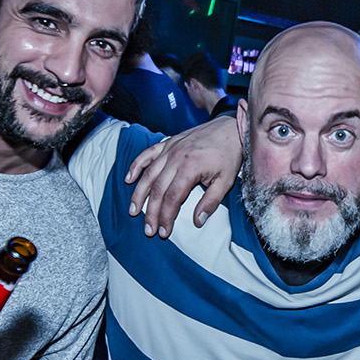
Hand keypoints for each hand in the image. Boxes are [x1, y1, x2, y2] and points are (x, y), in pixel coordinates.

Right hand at [123, 117, 244, 236]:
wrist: (231, 128)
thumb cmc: (229, 155)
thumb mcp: (226, 181)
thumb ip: (211, 202)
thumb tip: (198, 221)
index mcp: (190, 167)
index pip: (173, 198)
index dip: (166, 216)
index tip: (164, 231)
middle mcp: (176, 157)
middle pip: (157, 189)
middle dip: (151, 212)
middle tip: (148, 229)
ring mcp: (170, 148)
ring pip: (148, 174)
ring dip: (139, 194)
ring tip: (133, 210)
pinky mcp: (168, 142)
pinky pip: (147, 154)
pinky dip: (136, 166)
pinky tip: (129, 179)